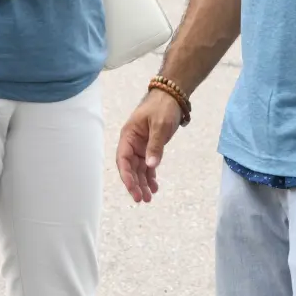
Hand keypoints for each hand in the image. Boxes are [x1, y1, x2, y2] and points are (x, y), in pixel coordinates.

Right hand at [116, 88, 183, 203]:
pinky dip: (150, 176)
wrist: (172, 96)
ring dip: (142, 183)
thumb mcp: (160, 125)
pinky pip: (148, 165)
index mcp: (128, 135)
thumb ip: (155, 145)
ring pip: (139, 169)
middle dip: (134, 184)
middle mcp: (132, 143)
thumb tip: (151, 165)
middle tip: (142, 199)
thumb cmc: (163, 107)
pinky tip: (154, 187)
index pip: (123, 159)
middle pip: (130, 167)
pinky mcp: (150, 148)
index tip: (132, 189)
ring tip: (149, 198)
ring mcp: (140, 146)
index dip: (126, 175)